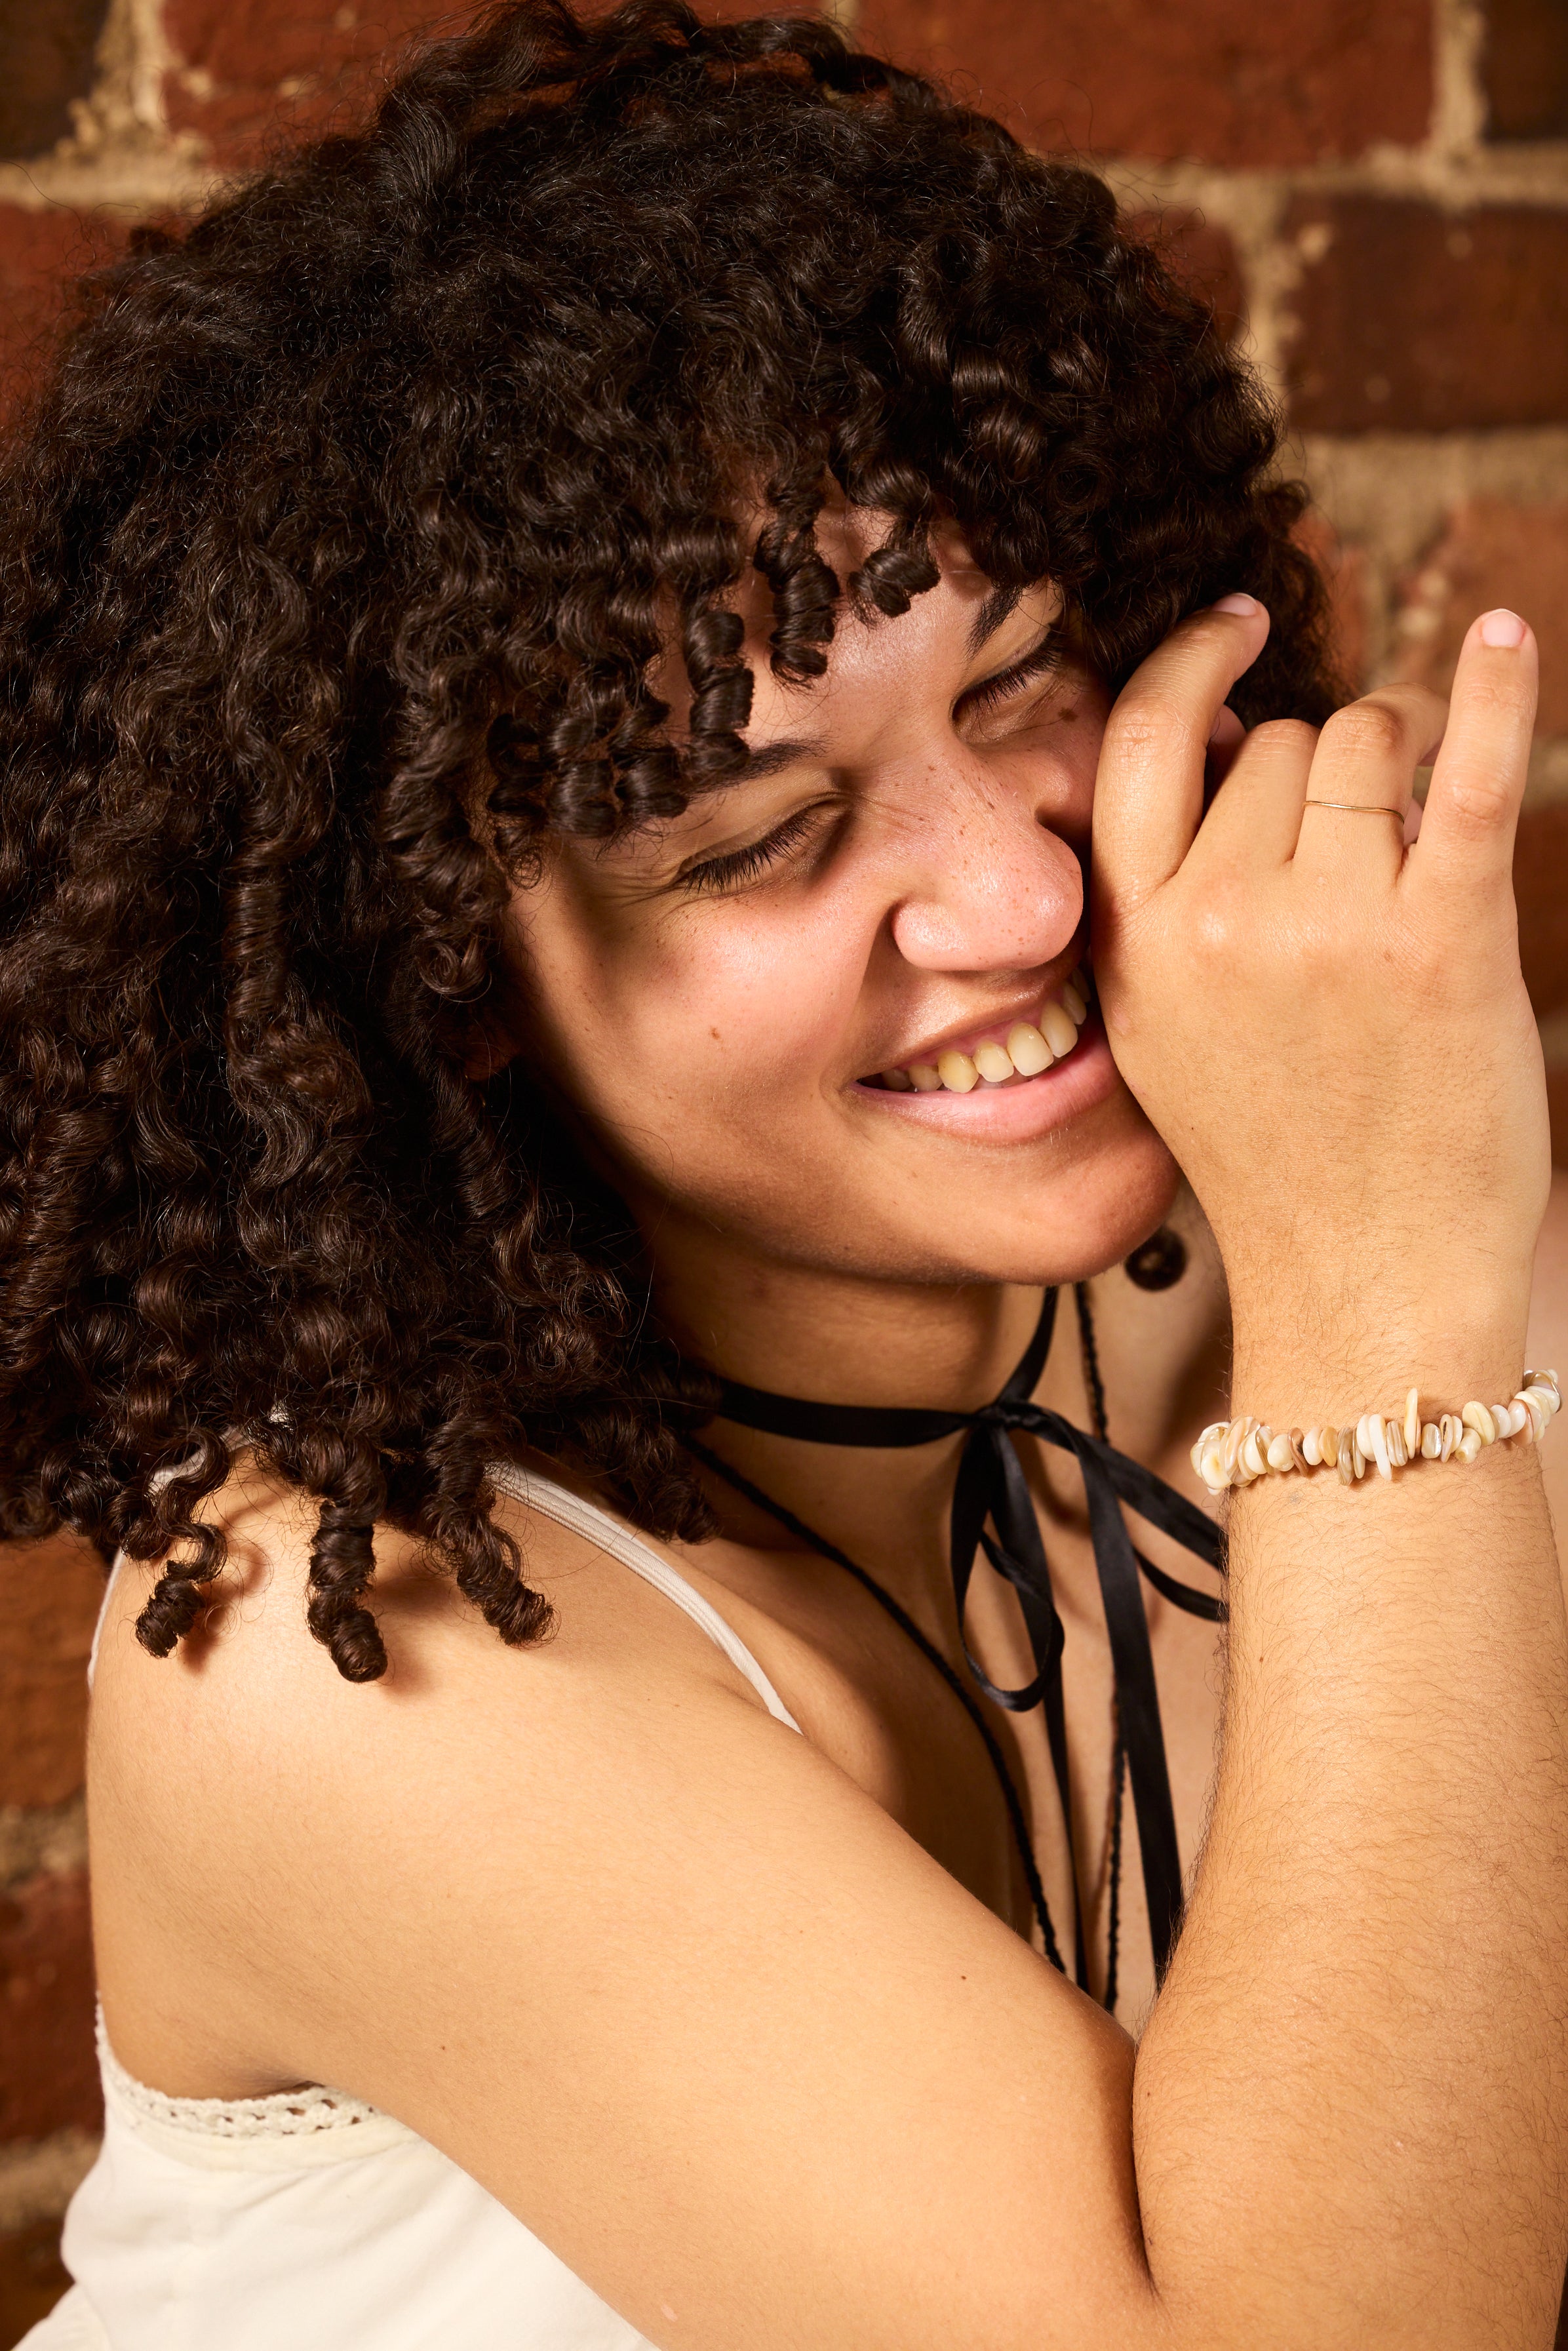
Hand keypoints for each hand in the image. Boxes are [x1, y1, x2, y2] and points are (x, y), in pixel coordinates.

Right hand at [1090, 597, 1547, 1392]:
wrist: (1367, 1285)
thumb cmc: (1282, 1157)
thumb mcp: (1169, 1032)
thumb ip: (1170, 902)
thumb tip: (1237, 745)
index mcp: (1137, 940)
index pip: (1146, 746)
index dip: (1192, 667)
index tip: (1238, 628)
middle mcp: (1218, 921)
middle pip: (1286, 744)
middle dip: (1333, 774)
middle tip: (1365, 860)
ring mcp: (1329, 928)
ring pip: (1370, 743)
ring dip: (1407, 769)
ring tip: (1421, 859)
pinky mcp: (1442, 944)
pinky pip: (1468, 772)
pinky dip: (1493, 692)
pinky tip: (1505, 638)